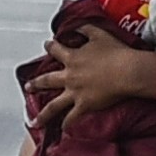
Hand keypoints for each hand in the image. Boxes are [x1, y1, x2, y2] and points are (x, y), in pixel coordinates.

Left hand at [32, 16, 155, 131]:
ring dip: (43, 114)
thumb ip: (85, 29)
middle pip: (47, 80)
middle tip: (27, 86)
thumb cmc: (116, 52)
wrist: (128, 71)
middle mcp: (69, 76)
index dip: (51, 46)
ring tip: (34, 120)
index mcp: (72, 58)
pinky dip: (67, 124)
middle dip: (36, 83)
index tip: (47, 45)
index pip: (56, 50)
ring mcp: (75, 92)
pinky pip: (73, 117)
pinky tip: (62, 129)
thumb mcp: (99, 34)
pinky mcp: (85, 105)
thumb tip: (77, 26)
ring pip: (53, 105)